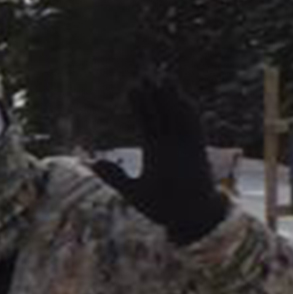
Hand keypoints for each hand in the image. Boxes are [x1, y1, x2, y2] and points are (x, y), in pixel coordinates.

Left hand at [90, 77, 227, 245]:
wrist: (187, 221)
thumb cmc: (162, 208)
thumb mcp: (133, 191)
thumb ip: (115, 177)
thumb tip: (95, 163)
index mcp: (155, 150)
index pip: (146, 120)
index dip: (140, 104)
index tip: (133, 86)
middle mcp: (170, 144)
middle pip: (161, 113)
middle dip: (154, 94)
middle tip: (146, 72)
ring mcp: (184, 147)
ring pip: (177, 116)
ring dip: (172, 98)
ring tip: (164, 79)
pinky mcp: (197, 153)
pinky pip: (194, 129)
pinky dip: (189, 115)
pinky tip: (183, 100)